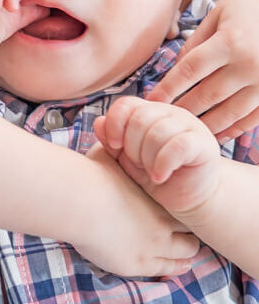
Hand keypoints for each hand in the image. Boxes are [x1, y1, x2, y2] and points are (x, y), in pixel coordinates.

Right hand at [74, 143, 200, 276]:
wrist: (80, 203)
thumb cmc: (90, 178)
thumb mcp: (106, 155)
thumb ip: (113, 148)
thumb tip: (107, 130)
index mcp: (158, 195)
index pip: (182, 204)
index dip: (180, 206)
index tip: (175, 208)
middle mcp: (163, 220)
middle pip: (191, 227)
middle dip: (187, 229)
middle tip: (181, 230)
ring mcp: (155, 244)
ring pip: (188, 251)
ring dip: (185, 250)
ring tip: (181, 250)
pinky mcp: (140, 263)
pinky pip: (169, 270)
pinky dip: (174, 267)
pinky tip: (172, 265)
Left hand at [93, 95, 221, 219]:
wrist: (188, 199)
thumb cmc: (156, 177)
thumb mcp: (128, 161)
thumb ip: (113, 142)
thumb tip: (98, 121)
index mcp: (152, 112)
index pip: (126, 104)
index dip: (115, 125)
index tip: (116, 146)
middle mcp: (172, 114)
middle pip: (139, 119)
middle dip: (132, 148)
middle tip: (139, 165)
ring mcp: (191, 126)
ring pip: (157, 133)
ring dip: (147, 159)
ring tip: (152, 173)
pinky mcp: (204, 144)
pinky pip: (177, 146)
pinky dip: (163, 164)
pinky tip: (160, 177)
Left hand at [148, 0, 258, 139]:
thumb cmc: (251, 6)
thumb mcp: (220, 14)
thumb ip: (196, 42)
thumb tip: (175, 69)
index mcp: (230, 41)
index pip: (190, 70)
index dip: (168, 88)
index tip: (151, 101)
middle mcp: (249, 64)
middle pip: (208, 95)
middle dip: (183, 110)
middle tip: (165, 121)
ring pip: (230, 113)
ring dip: (207, 125)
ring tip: (187, 132)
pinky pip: (253, 118)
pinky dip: (235, 129)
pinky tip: (219, 135)